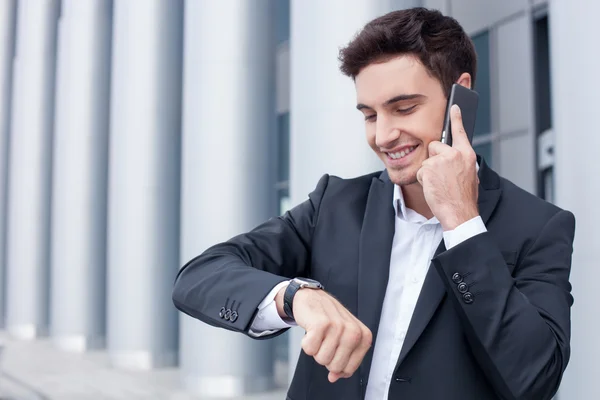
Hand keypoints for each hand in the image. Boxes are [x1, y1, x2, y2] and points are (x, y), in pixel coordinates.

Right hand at [276, 286, 371, 382]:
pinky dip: (306, 343)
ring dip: (315, 350)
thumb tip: (334, 377)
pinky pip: (309, 349)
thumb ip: (343, 360)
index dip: (337, 366)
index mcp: (363, 336)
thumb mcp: (343, 339)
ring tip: (318, 335)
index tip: (334, 351)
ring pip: (322, 359)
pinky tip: (310, 331)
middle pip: (335, 366)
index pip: (350, 369)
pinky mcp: (321, 324)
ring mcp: (338, 327)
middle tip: (325, 341)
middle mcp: (353, 331)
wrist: (313, 297)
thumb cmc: (329, 319)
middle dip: (325, 357)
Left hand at [416, 104, 478, 230]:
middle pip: (434, 146)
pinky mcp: (429, 169)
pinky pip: (421, 171)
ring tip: (440, 184)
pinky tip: (434, 188)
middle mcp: (455, 154)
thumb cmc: (463, 197)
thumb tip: (452, 157)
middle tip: (443, 176)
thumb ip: (460, 161)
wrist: (459, 212)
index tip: (454, 105)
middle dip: (434, 159)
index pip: (460, 132)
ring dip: (429, 173)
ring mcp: (441, 161)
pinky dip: (424, 180)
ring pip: (427, 161)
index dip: (456, 118)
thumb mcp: (469, 175)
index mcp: (467, 155)